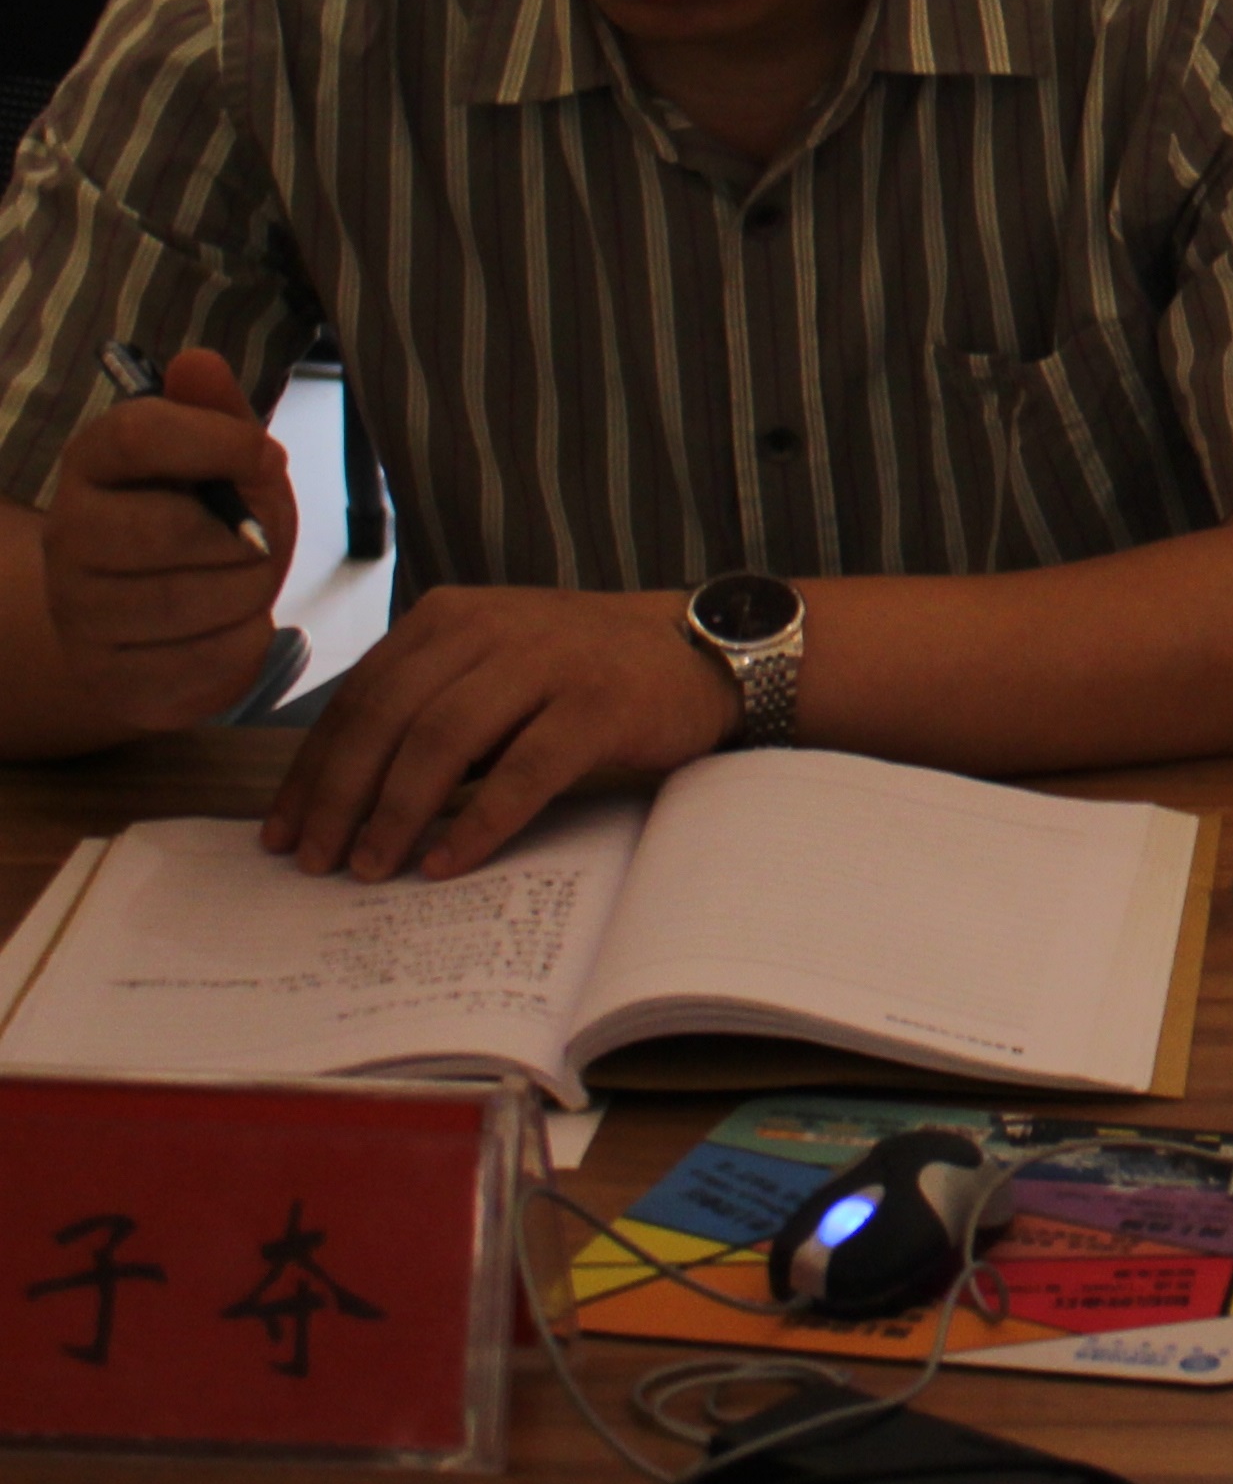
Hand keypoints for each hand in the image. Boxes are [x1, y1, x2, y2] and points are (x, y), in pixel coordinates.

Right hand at [37, 349, 294, 731]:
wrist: (176, 621)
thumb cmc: (210, 522)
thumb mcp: (227, 460)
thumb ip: (217, 413)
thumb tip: (196, 361)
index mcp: (93, 464)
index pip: (134, 435)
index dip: (216, 442)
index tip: (268, 458)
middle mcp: (68, 537)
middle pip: (167, 529)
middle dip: (244, 537)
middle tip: (260, 540)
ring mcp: (77, 613)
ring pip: (188, 602)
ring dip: (249, 592)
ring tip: (244, 583)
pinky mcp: (105, 677)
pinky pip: (202, 662)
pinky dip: (243, 644)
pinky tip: (231, 628)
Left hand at [263, 586, 737, 882]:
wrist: (698, 653)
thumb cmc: (580, 673)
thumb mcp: (492, 666)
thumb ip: (427, 703)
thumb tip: (340, 792)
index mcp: (452, 616)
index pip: (360, 696)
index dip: (314, 769)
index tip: (284, 831)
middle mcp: (493, 627)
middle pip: (390, 717)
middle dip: (341, 797)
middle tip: (315, 862)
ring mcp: (550, 661)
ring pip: (444, 741)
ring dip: (397, 813)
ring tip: (371, 867)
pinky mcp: (600, 704)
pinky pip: (524, 771)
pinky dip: (478, 822)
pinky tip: (447, 862)